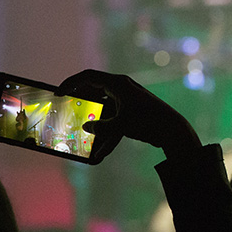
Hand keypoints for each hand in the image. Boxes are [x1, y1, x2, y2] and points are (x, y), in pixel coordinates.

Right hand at [57, 70, 200, 163]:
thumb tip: (86, 129)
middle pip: (94, 90)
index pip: (88, 76)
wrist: (173, 130)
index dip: (71, 83)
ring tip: (81, 132)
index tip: (58, 93)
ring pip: (103, 109)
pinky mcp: (131, 112)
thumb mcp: (121, 126)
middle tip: (65, 106)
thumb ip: (101, 128)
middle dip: (80, 100)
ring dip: (94, 123)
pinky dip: (107, 135)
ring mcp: (127, 100)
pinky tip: (100, 154)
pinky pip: (114, 122)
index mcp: (118, 84)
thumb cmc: (149, 122)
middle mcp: (122, 88)